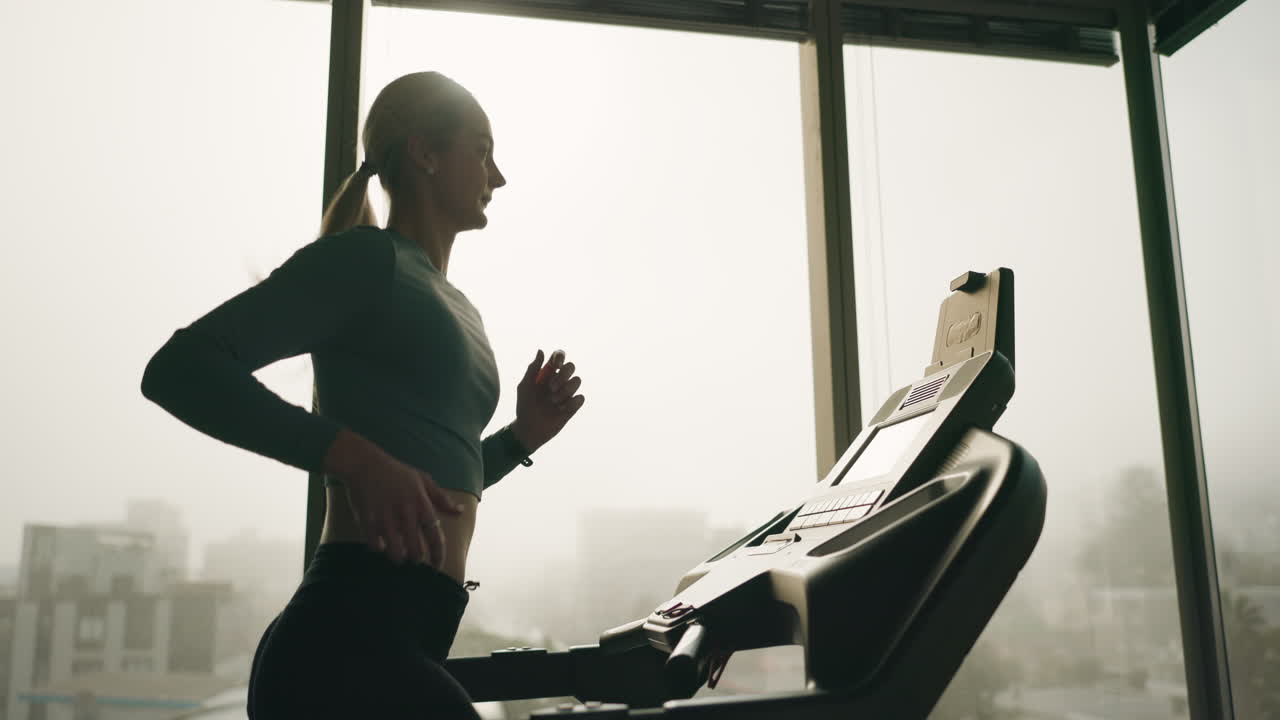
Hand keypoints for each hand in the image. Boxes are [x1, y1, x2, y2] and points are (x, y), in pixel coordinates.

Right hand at [322, 429, 463, 566]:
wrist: (365, 464)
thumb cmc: (398, 473)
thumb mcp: (423, 480)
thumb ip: (442, 499)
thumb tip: (460, 511)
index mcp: (421, 504)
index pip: (435, 536)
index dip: (438, 556)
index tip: (437, 567)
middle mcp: (405, 513)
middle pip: (416, 550)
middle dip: (417, 559)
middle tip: (414, 557)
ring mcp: (385, 518)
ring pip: (396, 553)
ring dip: (398, 557)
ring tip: (398, 553)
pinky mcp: (367, 521)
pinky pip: (375, 546)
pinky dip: (379, 548)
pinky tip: (380, 543)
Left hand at [512, 349, 585, 451]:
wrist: (529, 429)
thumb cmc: (525, 406)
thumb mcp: (525, 386)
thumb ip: (532, 369)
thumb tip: (541, 351)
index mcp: (547, 373)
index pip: (559, 356)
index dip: (560, 357)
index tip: (555, 366)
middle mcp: (559, 380)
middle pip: (571, 366)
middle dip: (563, 375)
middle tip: (550, 388)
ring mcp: (567, 393)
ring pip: (577, 380)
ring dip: (565, 391)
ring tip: (553, 402)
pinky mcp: (573, 406)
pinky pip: (580, 398)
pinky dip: (571, 403)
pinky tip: (560, 410)